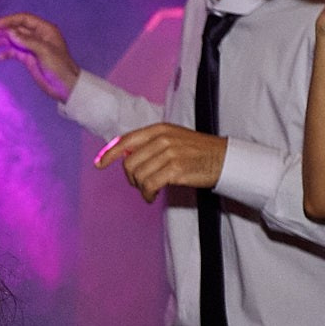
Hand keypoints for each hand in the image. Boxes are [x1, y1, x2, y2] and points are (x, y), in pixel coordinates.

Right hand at [0, 13, 80, 101]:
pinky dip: (6, 53)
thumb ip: (26, 41)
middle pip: (16, 29)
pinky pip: (14, 52)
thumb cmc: (59, 66)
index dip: (9, 20)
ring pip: (13, 40)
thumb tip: (9, 32)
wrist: (65, 86)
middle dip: (2, 31)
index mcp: (44, 29)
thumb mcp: (44, 51)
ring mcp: (31, 47)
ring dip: (1, 41)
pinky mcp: (27, 58)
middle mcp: (37, 36)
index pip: (24, 19)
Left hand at [94, 123, 227, 201]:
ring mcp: (169, 153)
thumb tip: (126, 156)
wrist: (224, 159)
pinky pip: (150, 185)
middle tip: (140, 185)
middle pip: (129, 162)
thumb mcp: (174, 139)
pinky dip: (148, 194)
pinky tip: (153, 196)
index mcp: (159, 129)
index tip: (99, 163)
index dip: (109, 153)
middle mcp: (163, 138)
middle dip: (131, 178)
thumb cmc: (199, 152)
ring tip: (150, 191)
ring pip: (139, 175)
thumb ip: (151, 144)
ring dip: (141, 188)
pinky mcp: (176, 169)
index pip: (126, 140)